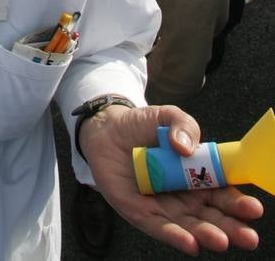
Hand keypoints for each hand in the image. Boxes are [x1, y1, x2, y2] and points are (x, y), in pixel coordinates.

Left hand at [81, 104, 262, 253]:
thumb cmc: (143, 126)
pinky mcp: (140, 211)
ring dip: (206, 235)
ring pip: (190, 226)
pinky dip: (175, 236)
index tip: (253, 207)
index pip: (224, 194)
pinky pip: (159, 227)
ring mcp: (164, 206)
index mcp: (199, 177)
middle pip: (212, 216)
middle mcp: (185, 196)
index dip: (238, 202)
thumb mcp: (168, 116)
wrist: (107, 129)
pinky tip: (190, 244)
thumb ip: (183, 124)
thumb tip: (186, 146)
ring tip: (221, 240)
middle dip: (231, 228)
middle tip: (248, 236)